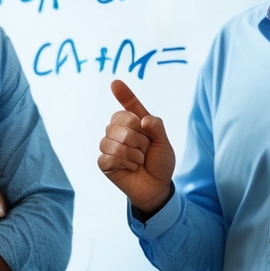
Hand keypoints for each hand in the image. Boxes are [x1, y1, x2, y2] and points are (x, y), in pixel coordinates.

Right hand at [98, 80, 176, 216]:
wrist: (157, 188)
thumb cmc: (160, 163)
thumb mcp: (164, 144)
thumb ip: (156, 128)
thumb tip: (142, 120)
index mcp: (136, 123)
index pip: (129, 105)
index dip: (123, 93)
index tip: (115, 83)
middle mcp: (120, 131)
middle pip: (120, 121)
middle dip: (138, 138)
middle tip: (145, 150)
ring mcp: (110, 145)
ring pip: (114, 140)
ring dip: (132, 154)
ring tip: (138, 161)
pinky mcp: (105, 162)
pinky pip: (108, 156)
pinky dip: (124, 163)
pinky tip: (129, 168)